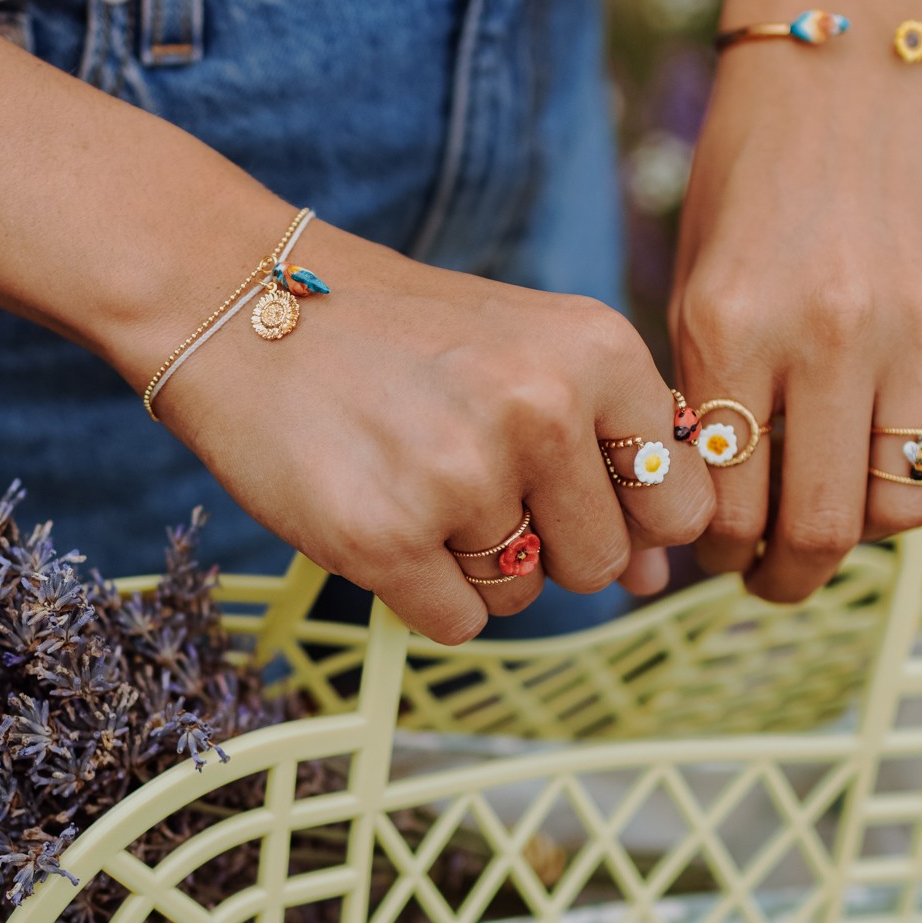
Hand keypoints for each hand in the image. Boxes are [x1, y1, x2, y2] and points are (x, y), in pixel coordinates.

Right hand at [157, 219, 715, 642]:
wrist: (242, 300)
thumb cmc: (396, 331)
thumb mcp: (526, 350)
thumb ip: (608, 449)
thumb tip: (654, 575)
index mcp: (597, 350)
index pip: (679, 502)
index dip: (635, 518)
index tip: (581, 496)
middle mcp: (544, 409)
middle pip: (601, 563)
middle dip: (548, 545)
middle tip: (469, 476)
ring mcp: (463, 477)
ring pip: (524, 597)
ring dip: (477, 565)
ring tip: (414, 479)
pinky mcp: (384, 537)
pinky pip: (456, 622)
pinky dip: (423, 591)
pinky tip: (383, 516)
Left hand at [671, 40, 921, 602]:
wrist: (843, 70)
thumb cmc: (744, 182)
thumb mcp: (695, 285)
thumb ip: (709, 395)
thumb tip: (714, 505)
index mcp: (728, 326)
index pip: (727, 501)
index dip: (716, 550)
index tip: (711, 551)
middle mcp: (822, 336)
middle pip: (816, 528)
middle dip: (783, 577)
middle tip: (767, 578)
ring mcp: (905, 331)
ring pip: (889, 508)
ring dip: (849, 537)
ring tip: (819, 523)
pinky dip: (896, 477)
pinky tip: (861, 459)